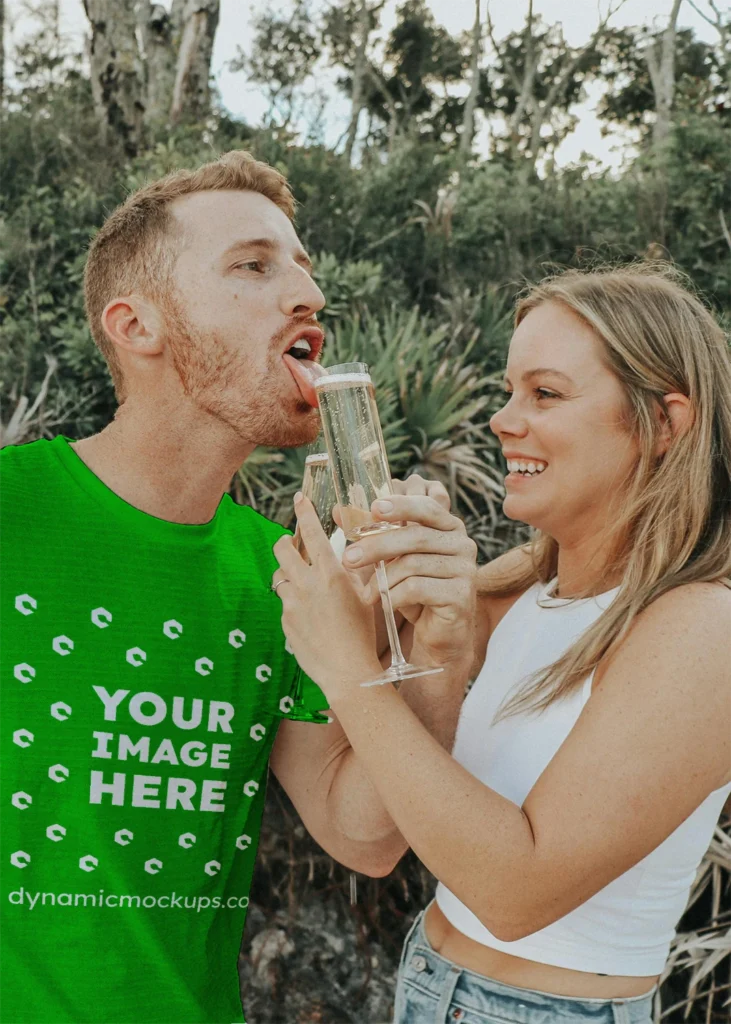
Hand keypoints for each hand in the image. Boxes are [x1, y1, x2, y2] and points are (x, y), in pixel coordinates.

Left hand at [272, 496, 382, 699]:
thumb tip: (351, 553)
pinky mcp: (284, 622)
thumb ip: (355, 571)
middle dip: (285, 541)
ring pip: (279, 576)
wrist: (348, 672)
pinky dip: (293, 602)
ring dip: (288, 574)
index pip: (312, 533)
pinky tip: (310, 616)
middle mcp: (307, 585)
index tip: (298, 499)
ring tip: (302, 582)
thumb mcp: (366, 595)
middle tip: (291, 543)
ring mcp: (292, 604)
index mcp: (331, 574)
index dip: (304, 512)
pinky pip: (284, 603)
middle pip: (282, 549)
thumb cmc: (363, 634)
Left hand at [341, 486, 477, 668]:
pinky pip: (418, 588)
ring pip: (413, 564)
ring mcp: (465, 569)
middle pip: (415, 537)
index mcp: (449, 527)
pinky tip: (384, 604)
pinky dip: (394, 596)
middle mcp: (463, 544)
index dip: (401, 505)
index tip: (374, 508)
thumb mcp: (393, 559)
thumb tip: (337, 511)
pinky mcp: (461, 595)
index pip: (426, 507)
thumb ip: (371, 534)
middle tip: (349, 558)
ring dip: (382, 580)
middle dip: (377, 546)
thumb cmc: (414, 591)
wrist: (438, 633)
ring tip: (366, 593)